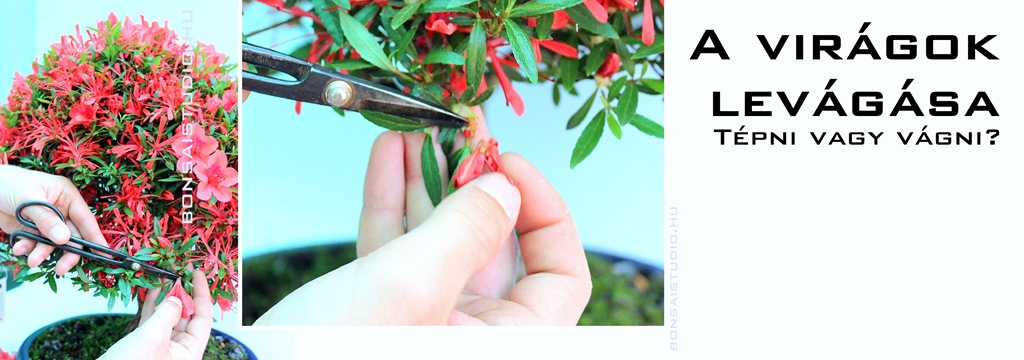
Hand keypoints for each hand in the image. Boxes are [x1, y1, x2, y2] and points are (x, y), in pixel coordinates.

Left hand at [0, 165, 107, 274]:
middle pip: (72, 236)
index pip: (85, 219)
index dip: (95, 237)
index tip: (104, 254)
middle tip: (62, 268)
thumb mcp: (28, 200)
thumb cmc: (8, 183)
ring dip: (43, 253)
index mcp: (66, 196)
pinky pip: (36, 245)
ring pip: (53, 243)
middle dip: (66, 252)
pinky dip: (28, 249)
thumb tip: (64, 238)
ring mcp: (46, 222)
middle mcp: (60, 210)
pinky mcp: (32, 230)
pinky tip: (19, 248)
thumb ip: (47, 220)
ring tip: (31, 259)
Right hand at [101, 271, 212, 359]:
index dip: (201, 293)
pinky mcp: (145, 347)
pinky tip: (151, 290)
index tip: (197, 273)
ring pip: (169, 316)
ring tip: (163, 275)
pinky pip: (153, 322)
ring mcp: (163, 349)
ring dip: (166, 296)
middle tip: (177, 270)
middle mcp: (180, 351)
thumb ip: (168, 314)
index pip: (203, 317)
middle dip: (182, 292)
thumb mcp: (152, 338)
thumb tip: (177, 298)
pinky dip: (152, 306)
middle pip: (187, 315)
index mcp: (190, 352)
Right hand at [255, 128, 591, 324]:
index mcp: (502, 341)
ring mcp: (427, 317)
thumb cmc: (328, 358)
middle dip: (475, 180)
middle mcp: (471, 331)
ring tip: (418, 129)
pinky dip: (391, 198)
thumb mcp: (410, 288)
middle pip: (494, 242)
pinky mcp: (381, 306)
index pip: (561, 275)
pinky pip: (398, 245)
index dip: (547, 213)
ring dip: (429, 178)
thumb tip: (504, 186)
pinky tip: (387, 154)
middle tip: (461, 130)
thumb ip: (466, 231)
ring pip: (441, 236)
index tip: (510, 166)